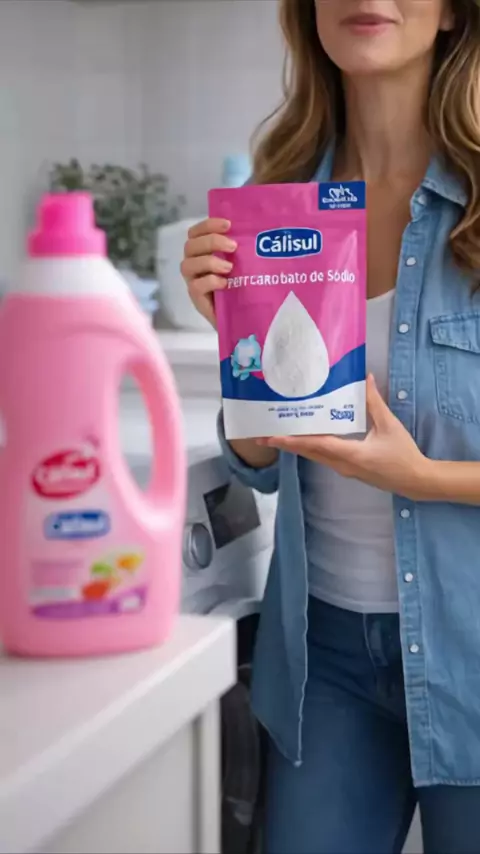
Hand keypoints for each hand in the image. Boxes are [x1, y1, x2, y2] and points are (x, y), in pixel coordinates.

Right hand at [181, 218, 236, 327]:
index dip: (208, 225)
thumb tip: (263, 231)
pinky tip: (225, 283)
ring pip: (187, 265)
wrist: (247, 317)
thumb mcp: (247, 264)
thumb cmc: (247, 287)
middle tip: (233, 246)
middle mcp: (196, 265)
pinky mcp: (198, 300)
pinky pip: (195, 286)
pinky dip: (210, 281)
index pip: (196, 232)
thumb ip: (247, 249)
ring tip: (230, 268)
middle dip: (211, 241)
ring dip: (209, 261)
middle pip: (190, 245)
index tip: (228, 224)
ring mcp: (195, 282)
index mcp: (204, 252)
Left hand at [260, 375, 429, 499]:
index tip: (273, 437)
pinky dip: (310, 448)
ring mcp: (344, 470)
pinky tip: (305, 439)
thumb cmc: (403, 454)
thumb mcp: (389, 425)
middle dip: (285, 444)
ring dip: (296, 446)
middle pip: (308, 453)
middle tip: (262, 436)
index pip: (316, 446)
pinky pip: (323, 458)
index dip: (293, 440)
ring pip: (314, 456)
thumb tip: (365, 378)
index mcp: (350, 454)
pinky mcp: (348, 470)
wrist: (416, 480)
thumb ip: (374, 402)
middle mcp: (342, 465)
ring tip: (277, 436)